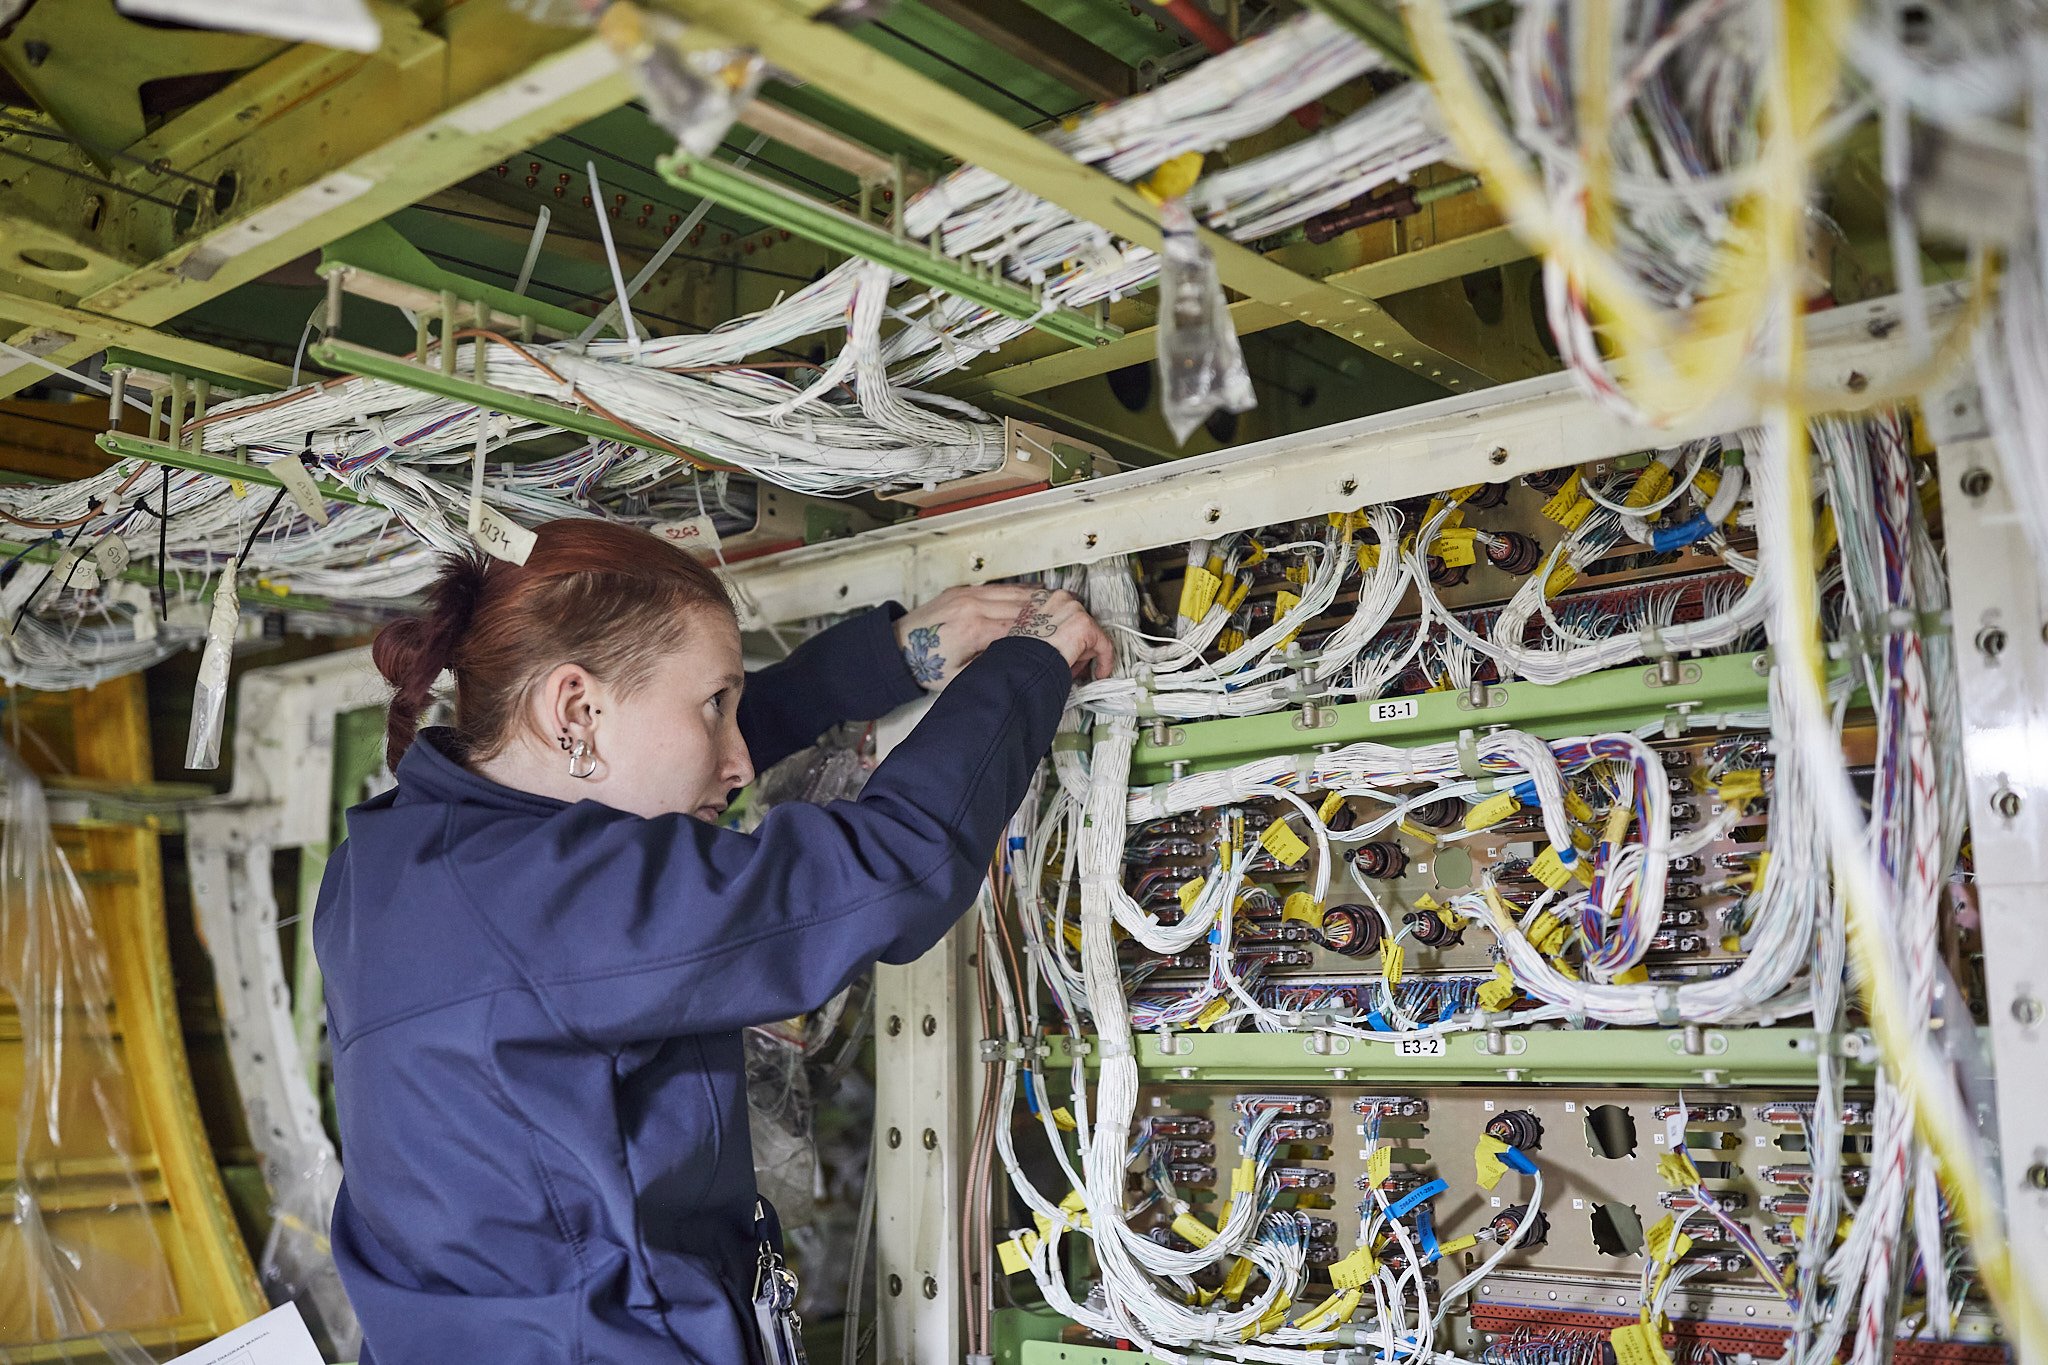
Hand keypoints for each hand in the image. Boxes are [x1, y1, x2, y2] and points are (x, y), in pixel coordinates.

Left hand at [894, 585, 1114, 688]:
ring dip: (1047, 605)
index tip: (1073, 650)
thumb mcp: (963, 680)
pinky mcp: (969, 589)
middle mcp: (976, 604)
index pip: (1027, 630)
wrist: (894, 648)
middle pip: (1031, 607)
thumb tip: (1031, 669)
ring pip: (1021, 593)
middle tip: (1076, 634)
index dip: (1054, 641)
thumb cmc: (925, 667)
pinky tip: (1042, 605)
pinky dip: (1028, 596)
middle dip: (1058, 621)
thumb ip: (996, 670)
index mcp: (976, 629)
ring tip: (1066, 620)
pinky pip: (1007, 589)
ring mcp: (973, 593)